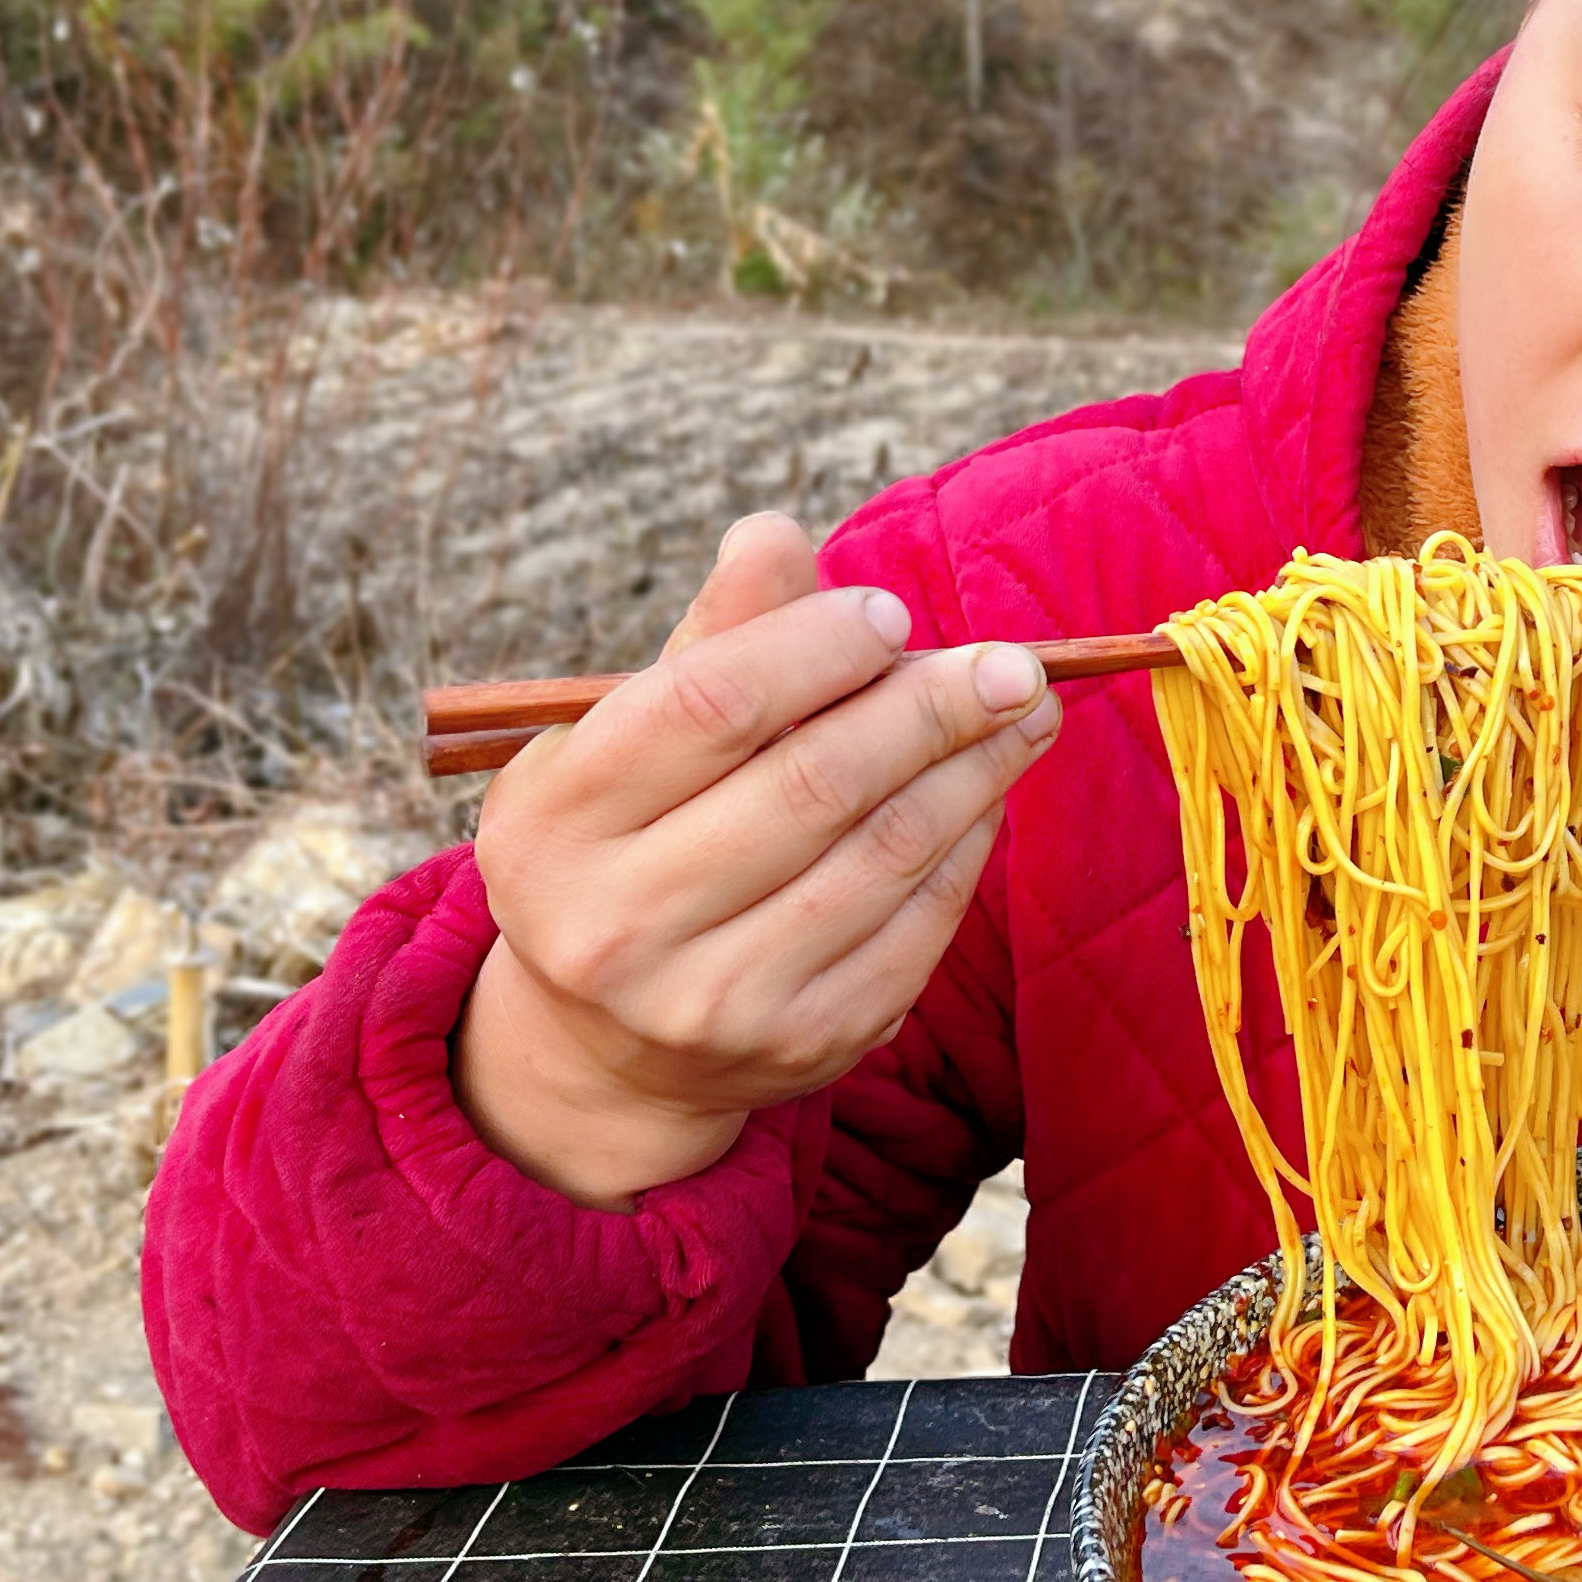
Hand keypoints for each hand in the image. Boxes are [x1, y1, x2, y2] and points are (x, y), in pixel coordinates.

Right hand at [453, 513, 1061, 1209]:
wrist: (609, 1046)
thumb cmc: (630, 842)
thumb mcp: (626, 741)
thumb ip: (710, 640)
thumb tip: (774, 534)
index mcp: (554, 820)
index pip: (710, 705)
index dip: (818, 647)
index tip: (891, 615)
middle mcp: (619, 921)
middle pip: (816, 782)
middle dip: (933, 706)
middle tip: (1011, 662)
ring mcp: (713, 997)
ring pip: (886, 852)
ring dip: (977, 768)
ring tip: (1027, 709)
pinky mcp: (803, 1043)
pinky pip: (919, 925)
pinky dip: (968, 846)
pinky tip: (990, 792)